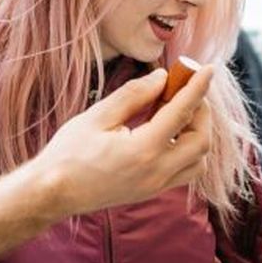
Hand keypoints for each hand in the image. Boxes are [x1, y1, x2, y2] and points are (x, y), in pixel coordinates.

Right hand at [35, 65, 214, 217]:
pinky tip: (168, 134)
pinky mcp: (152, 192)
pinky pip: (185, 172)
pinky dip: (187, 150)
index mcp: (143, 150)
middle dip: (200, 112)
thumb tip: (162, 78)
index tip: (208, 68)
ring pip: (198, 160)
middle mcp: (157, 172)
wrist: (53, 193)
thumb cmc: (68, 154)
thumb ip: (133, 95)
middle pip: (201, 140)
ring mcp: (156, 186)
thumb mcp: (97, 117)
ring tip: (175, 113)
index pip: (182, 112)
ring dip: (196, 133)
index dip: (197, 87)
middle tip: (184, 92)